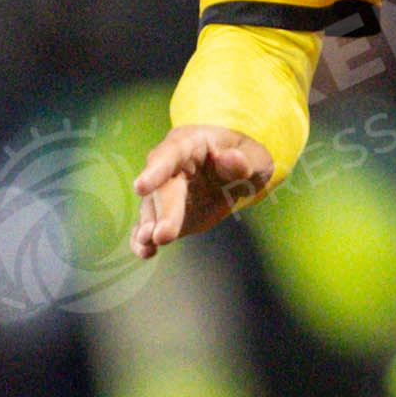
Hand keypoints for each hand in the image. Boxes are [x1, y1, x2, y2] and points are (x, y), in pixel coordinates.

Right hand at [129, 123, 277, 257]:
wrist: (237, 169)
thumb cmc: (244, 156)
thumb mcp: (254, 155)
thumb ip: (244, 160)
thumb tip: (231, 159)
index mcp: (189, 143)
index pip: (170, 154)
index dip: (156, 171)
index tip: (141, 186)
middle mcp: (170, 167)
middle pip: (163, 189)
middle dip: (162, 212)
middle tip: (162, 235)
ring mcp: (166, 192)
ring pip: (152, 209)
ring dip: (148, 228)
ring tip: (148, 245)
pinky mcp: (166, 215)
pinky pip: (151, 226)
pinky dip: (144, 240)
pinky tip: (145, 252)